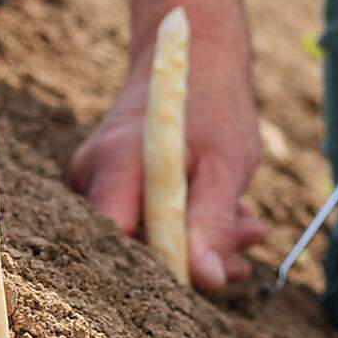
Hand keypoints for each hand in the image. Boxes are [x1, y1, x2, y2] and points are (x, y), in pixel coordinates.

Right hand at [70, 33, 266, 290]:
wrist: (190, 56)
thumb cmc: (211, 106)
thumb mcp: (225, 166)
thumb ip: (212, 223)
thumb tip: (207, 281)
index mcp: (114, 166)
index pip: (119, 245)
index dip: (161, 269)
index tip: (213, 272)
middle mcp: (89, 175)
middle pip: (130, 246)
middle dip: (193, 256)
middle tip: (249, 240)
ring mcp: (92, 180)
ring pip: (142, 237)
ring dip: (198, 239)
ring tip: (246, 222)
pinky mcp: (107, 186)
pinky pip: (142, 222)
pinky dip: (186, 224)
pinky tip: (220, 214)